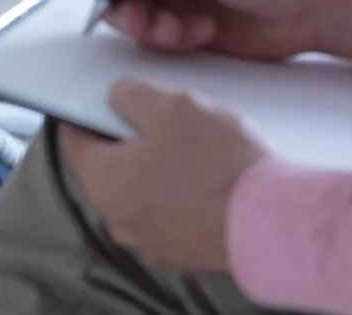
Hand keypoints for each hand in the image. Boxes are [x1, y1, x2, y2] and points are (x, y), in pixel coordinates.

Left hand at [59, 80, 267, 273]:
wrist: (276, 224)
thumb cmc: (221, 167)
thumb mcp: (172, 107)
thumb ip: (132, 96)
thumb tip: (118, 96)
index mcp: (104, 181)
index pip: (75, 140)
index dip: (85, 114)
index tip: (97, 102)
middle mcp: (119, 219)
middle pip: (112, 168)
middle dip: (132, 142)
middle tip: (165, 123)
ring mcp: (151, 242)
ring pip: (144, 193)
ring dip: (161, 172)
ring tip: (198, 152)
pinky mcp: (183, 255)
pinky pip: (173, 216)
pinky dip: (184, 199)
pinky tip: (213, 182)